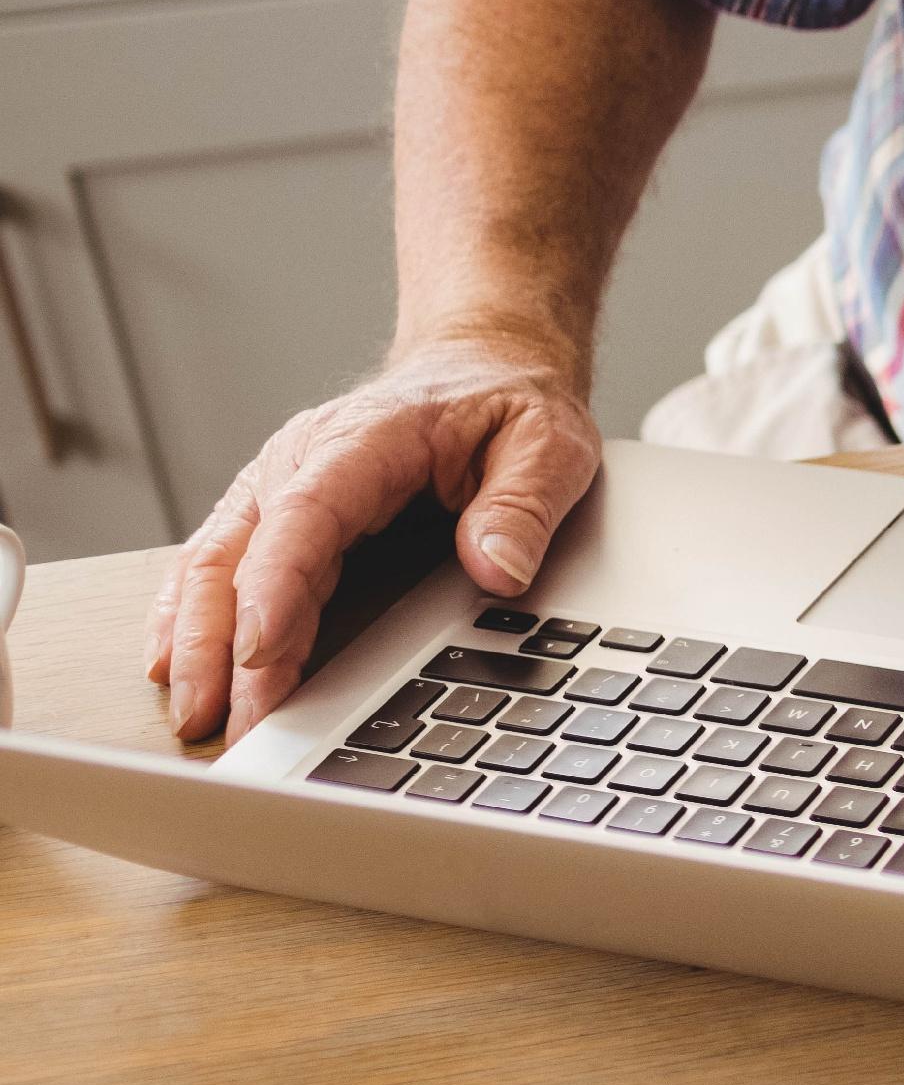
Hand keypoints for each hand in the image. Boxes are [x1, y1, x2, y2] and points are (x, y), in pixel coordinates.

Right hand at [149, 330, 600, 742]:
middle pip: (240, 552)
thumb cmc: (509, 404)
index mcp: (364, 441)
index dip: (275, 586)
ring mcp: (281, 486)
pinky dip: (190, 613)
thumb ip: (523, 506)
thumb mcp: (548, 444)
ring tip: (193, 713)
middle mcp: (303, 461)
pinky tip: (175, 664)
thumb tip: (498, 569)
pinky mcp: (278, 512)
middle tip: (218, 719)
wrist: (482, 365)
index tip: (261, 650)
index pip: (305, 517)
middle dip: (219, 641)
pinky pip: (220, 563)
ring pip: (215, 562)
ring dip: (195, 639)